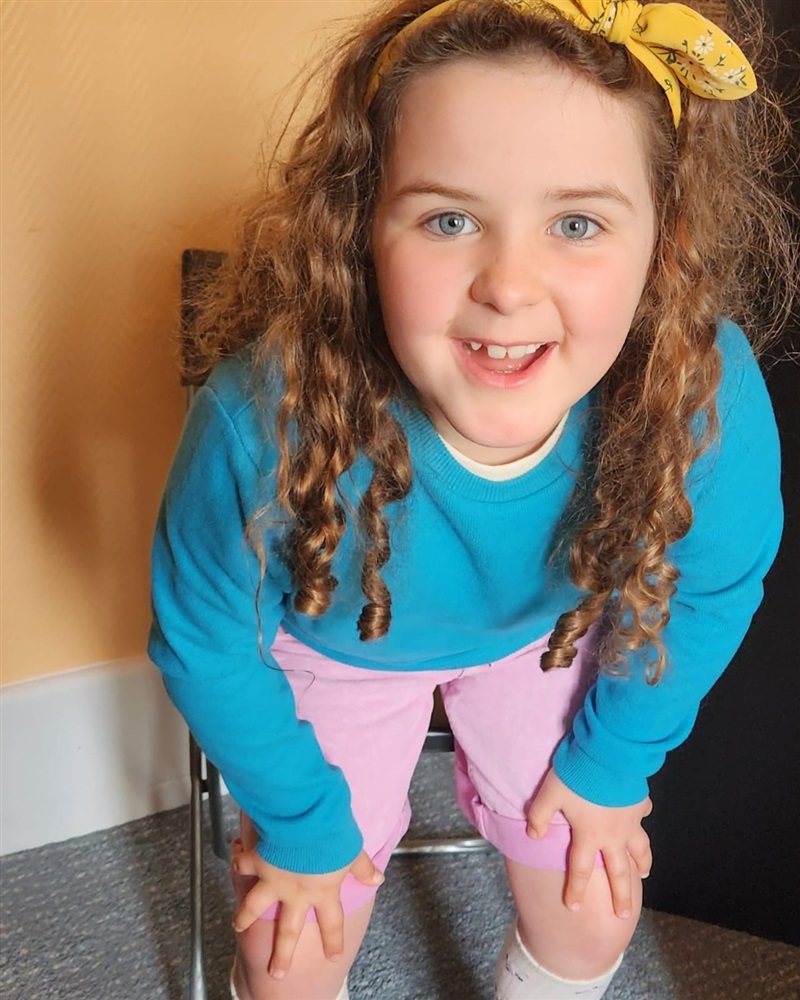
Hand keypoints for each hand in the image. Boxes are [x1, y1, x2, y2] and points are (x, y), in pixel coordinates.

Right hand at [231, 844, 383, 979]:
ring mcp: (273, 880)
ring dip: (244, 916)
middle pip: (289, 930)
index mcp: (322, 891)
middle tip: (277, 974)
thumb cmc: (332, 835)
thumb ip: (363, 868)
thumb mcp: (353, 851)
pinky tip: (233, 859)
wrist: (305, 819)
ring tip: (237, 925)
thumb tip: (378, 879)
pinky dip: (237, 861)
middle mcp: (296, 893)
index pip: (331, 923)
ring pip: (254, 906)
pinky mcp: (258, 861)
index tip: (333, 956)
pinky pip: (243, 864)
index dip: (333, 940)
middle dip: (283, 954)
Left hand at [526, 768, 651, 918]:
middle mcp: (613, 835)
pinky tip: (643, 821)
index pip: (581, 870)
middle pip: (618, 872)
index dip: (576, 889)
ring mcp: (630, 820)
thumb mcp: (550, 793)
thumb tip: (533, 835)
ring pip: (640, 849)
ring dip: (642, 864)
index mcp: (589, 835)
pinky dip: (642, 822)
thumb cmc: (577, 774)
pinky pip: (643, 816)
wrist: (610, 754)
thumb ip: (540, 816)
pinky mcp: (640, 802)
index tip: (574, 907)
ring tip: (643, 874)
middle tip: (623, 913)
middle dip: (620, 895)